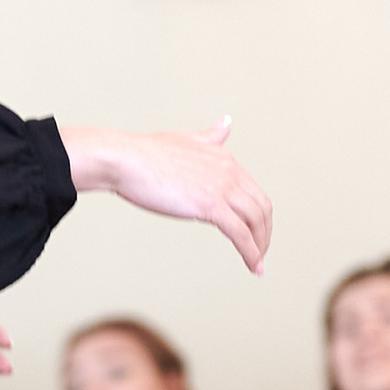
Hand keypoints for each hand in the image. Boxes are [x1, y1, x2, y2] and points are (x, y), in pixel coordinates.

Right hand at [61, 119, 273, 274]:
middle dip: (264, 232)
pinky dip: (251, 252)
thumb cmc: (145, 153)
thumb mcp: (185, 139)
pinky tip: (252, 266)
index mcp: (224, 157)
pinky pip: (240, 234)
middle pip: (262, 207)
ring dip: (260, 246)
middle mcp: (229, 170)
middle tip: (259, 250)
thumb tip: (226, 124)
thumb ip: (209, 137)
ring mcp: (221, 187)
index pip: (253, 190)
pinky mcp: (210, 205)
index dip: (258, 214)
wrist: (124, 160)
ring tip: (256, 263)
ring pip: (255, 222)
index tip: (255, 230)